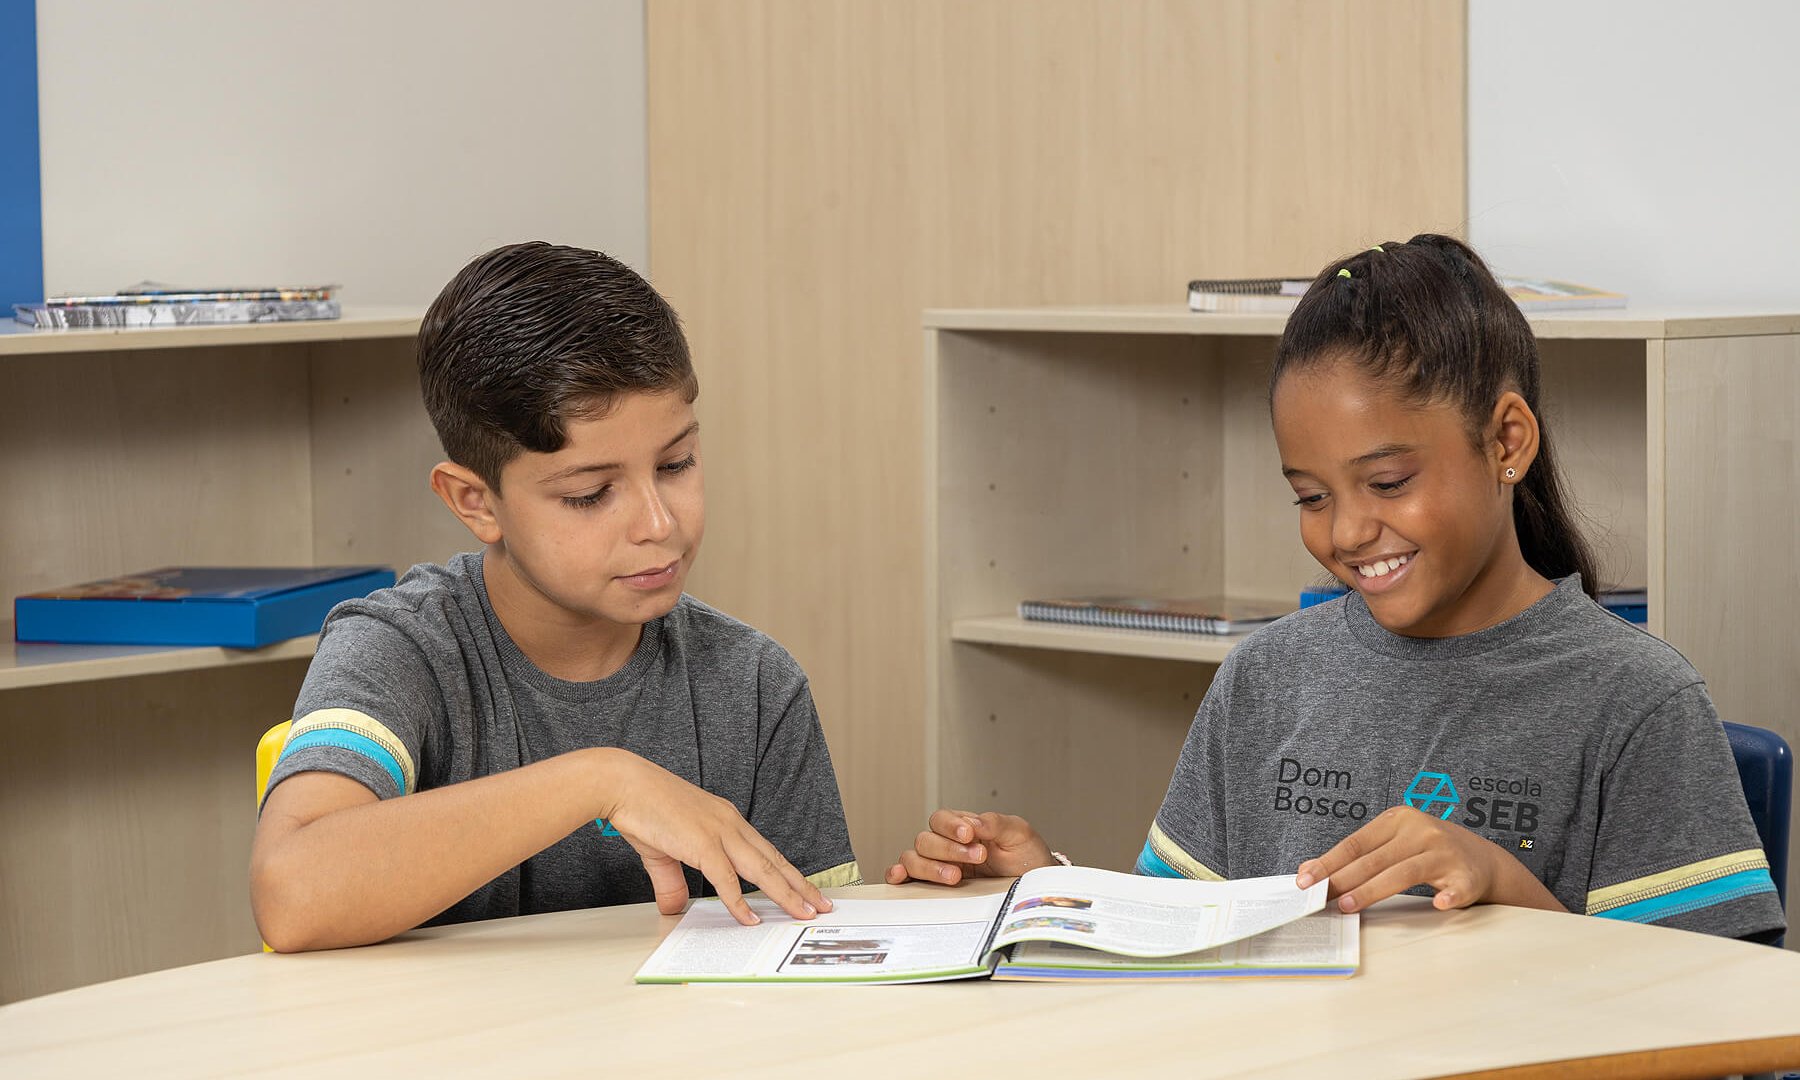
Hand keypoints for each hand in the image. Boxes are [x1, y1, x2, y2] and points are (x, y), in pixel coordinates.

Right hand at [595, 750, 831, 925]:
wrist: (624, 784)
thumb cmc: (643, 808)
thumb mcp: (663, 852)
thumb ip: (673, 882)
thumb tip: (675, 908)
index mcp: (726, 821)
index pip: (766, 851)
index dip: (788, 872)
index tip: (804, 889)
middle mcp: (730, 824)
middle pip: (774, 861)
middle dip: (800, 886)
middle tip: (820, 905)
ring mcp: (719, 832)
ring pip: (762, 869)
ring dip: (785, 894)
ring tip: (803, 913)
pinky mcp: (702, 843)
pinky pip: (727, 878)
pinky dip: (739, 901)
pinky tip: (750, 918)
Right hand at [885, 809, 1054, 885]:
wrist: (1035, 884)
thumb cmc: (1026, 856)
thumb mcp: (1019, 834)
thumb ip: (996, 824)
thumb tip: (974, 823)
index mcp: (962, 828)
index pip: (941, 819)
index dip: (951, 825)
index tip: (969, 835)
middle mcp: (946, 845)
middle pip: (926, 840)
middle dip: (949, 849)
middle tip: (977, 857)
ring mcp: (939, 865)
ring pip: (914, 858)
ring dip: (930, 867)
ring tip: (955, 876)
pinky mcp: (935, 886)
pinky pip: (907, 877)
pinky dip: (899, 875)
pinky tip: (901, 877)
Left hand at [1295, 805, 1561, 913]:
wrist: (1483, 859)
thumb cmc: (1426, 851)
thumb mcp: (1394, 843)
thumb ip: (1358, 856)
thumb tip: (1310, 873)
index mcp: (1399, 819)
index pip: (1356, 843)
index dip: (1329, 861)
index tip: (1305, 879)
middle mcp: (1422, 832)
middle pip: (1375, 859)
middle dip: (1344, 880)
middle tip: (1320, 899)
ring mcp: (1446, 853)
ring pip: (1405, 873)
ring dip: (1373, 890)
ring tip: (1348, 906)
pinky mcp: (1469, 876)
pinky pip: (1456, 887)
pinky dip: (1448, 896)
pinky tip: (1439, 905)